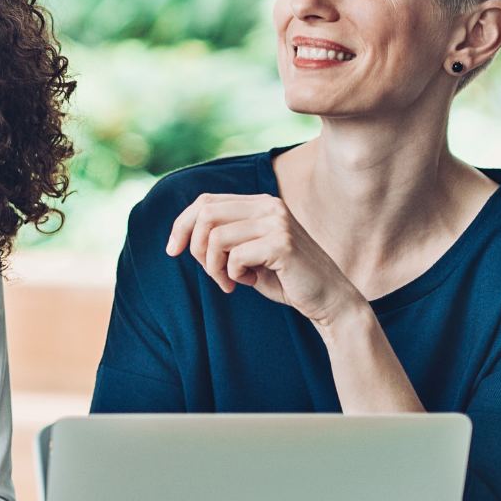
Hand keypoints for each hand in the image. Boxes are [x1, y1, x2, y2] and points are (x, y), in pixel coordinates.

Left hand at [166, 193, 364, 325]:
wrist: (328, 300)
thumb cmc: (285, 279)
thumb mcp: (248, 253)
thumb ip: (224, 237)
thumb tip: (183, 233)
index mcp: (260, 203)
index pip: (205, 201)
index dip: (181, 224)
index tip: (171, 250)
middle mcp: (269, 205)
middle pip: (205, 214)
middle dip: (196, 248)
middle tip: (211, 272)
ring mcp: (277, 222)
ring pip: (215, 237)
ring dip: (213, 267)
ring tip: (230, 282)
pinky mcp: (282, 243)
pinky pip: (235, 256)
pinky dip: (232, 274)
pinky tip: (248, 282)